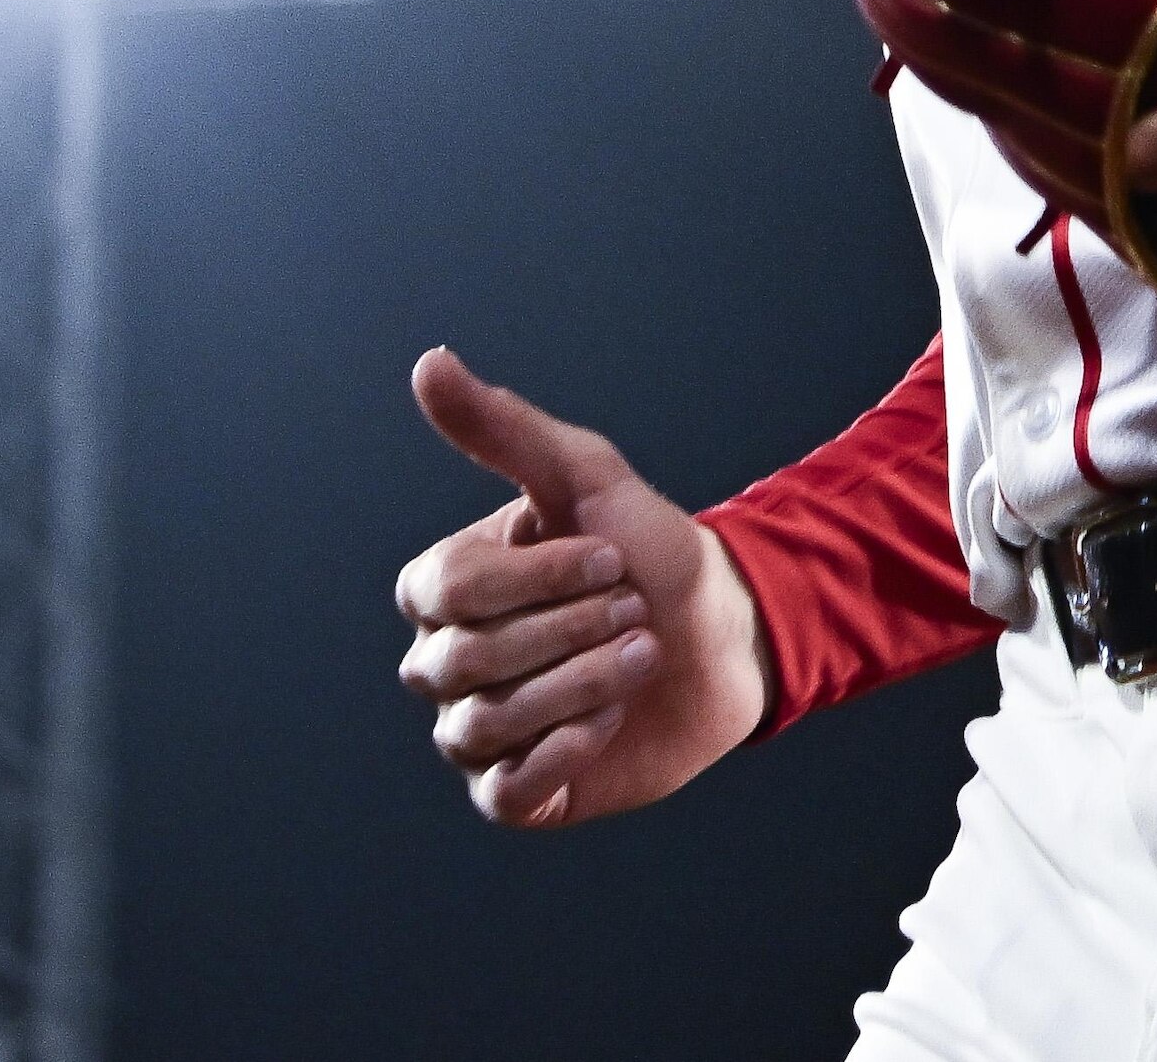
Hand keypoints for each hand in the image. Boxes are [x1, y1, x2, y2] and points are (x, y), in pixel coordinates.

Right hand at [392, 347, 768, 827]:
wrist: (728, 634)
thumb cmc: (651, 550)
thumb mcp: (586, 477)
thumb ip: (504, 429)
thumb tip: (428, 363)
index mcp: (448, 590)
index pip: (446, 588)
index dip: (535, 576)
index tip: (608, 555)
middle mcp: (444, 664)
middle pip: (464, 659)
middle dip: (569, 629)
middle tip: (634, 608)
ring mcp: (474, 733)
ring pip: (485, 724)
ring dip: (582, 683)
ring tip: (642, 655)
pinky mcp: (515, 794)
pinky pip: (504, 790)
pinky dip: (565, 750)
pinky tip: (612, 719)